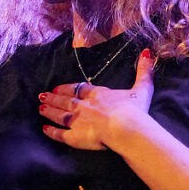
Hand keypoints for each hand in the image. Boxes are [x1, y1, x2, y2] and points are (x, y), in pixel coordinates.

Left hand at [39, 49, 155, 150]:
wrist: (125, 128)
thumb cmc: (134, 110)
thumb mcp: (142, 88)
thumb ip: (144, 71)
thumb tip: (148, 52)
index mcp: (98, 94)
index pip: (79, 89)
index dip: (68, 88)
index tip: (59, 87)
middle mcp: (84, 106)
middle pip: (66, 100)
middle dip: (53, 98)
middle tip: (42, 96)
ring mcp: (77, 121)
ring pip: (60, 115)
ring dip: (49, 111)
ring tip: (40, 108)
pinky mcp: (75, 137)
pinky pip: (60, 134)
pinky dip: (51, 132)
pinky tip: (44, 129)